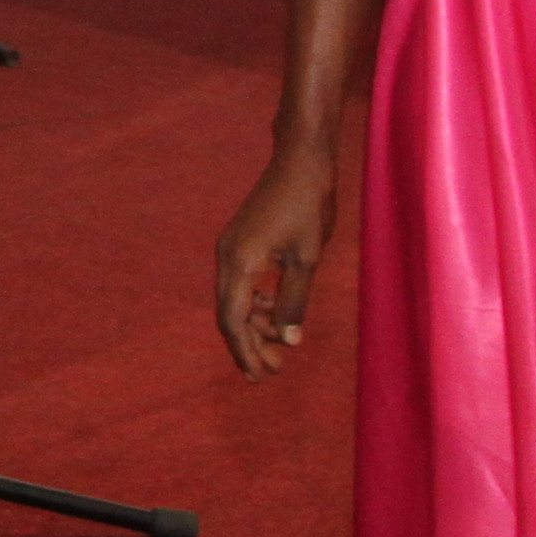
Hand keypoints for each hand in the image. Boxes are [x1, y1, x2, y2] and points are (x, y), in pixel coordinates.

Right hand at [211, 141, 338, 377]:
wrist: (301, 160)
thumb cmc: (308, 205)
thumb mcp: (307, 258)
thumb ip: (294, 301)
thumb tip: (289, 341)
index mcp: (240, 262)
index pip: (233, 319)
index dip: (245, 351)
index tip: (261, 376)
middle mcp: (227, 256)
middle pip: (228, 313)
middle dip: (249, 344)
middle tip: (273, 370)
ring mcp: (231, 247)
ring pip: (234, 299)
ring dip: (254, 324)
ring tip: (280, 344)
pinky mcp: (241, 241)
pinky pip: (240, 283)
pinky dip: (255, 303)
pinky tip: (275, 310)